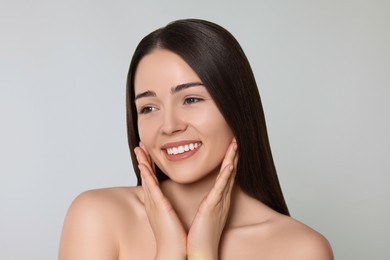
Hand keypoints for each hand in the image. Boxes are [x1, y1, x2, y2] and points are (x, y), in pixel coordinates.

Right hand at [134, 143, 186, 259]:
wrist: (174, 252)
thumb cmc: (174, 237)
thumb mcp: (172, 218)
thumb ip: (170, 208)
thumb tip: (172, 203)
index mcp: (158, 204)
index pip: (152, 180)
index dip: (148, 166)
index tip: (146, 154)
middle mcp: (153, 202)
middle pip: (146, 176)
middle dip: (142, 160)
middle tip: (139, 145)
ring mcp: (154, 203)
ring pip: (146, 177)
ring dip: (142, 162)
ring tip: (139, 148)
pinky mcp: (158, 205)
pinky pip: (151, 185)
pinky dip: (146, 173)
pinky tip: (143, 163)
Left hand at [187, 139, 237, 259]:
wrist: (200, 252)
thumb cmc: (200, 235)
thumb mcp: (204, 214)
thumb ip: (207, 203)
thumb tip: (206, 197)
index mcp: (218, 199)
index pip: (225, 175)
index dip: (228, 160)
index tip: (230, 146)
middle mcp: (222, 199)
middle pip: (229, 172)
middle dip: (233, 155)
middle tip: (236, 139)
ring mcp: (219, 202)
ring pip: (227, 176)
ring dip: (232, 159)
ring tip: (235, 144)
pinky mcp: (213, 207)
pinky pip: (221, 189)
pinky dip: (226, 176)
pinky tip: (230, 165)